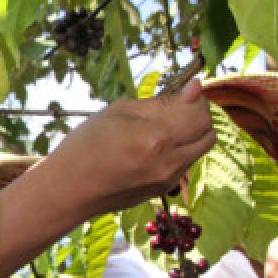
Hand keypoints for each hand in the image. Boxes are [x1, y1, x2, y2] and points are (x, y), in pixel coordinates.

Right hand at [50, 79, 215, 218]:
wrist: (68, 189)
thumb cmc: (86, 144)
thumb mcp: (120, 111)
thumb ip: (162, 101)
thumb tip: (196, 87)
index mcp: (157, 138)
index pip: (199, 112)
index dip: (194, 97)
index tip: (181, 90)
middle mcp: (169, 162)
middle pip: (208, 131)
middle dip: (197, 114)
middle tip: (174, 107)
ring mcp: (169, 180)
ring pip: (201, 148)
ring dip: (190, 133)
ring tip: (159, 128)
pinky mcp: (164, 190)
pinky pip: (186, 163)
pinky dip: (179, 150)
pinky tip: (152, 148)